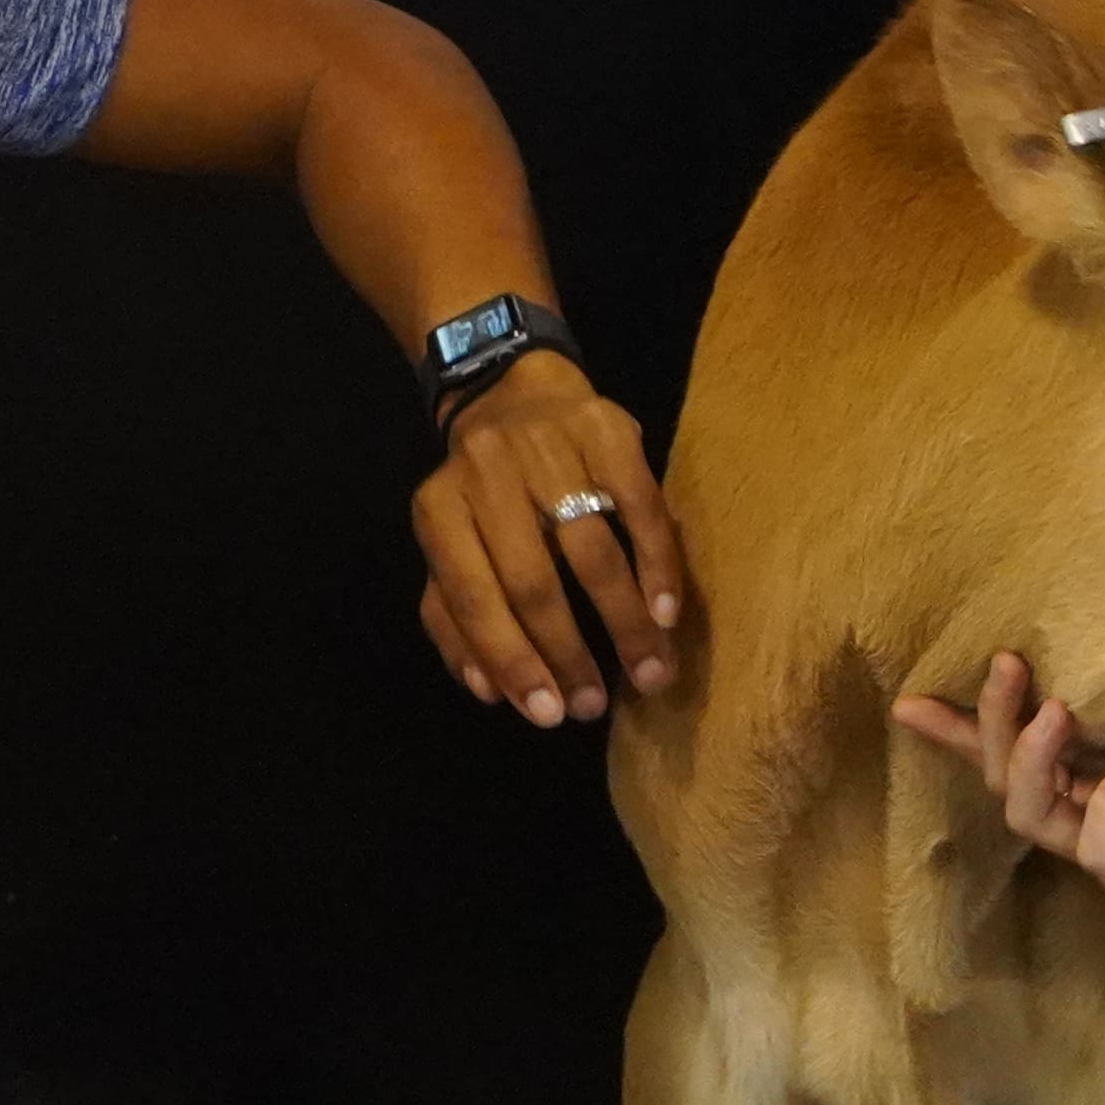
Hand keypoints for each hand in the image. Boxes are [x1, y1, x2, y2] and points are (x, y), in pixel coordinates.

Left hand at [415, 354, 687, 725]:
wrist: (514, 391)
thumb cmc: (483, 493)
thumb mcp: (451, 546)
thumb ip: (455, 619)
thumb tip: (489, 693)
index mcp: (439, 509)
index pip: (472, 597)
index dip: (510, 660)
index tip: (547, 714)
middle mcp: (488, 475)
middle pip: (533, 581)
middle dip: (568, 654)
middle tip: (595, 706)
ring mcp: (549, 449)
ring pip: (592, 551)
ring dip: (623, 623)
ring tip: (648, 672)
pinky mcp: (607, 432)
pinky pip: (639, 508)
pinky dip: (656, 566)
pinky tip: (666, 613)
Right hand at [888, 651, 1104, 931]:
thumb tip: (1098, 642)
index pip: (1019, 753)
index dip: (963, 730)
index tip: (910, 698)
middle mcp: (1103, 816)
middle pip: (1010, 781)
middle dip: (996, 724)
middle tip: (1010, 667)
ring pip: (1037, 817)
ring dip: (1035, 759)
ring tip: (1055, 712)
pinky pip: (1102, 853)